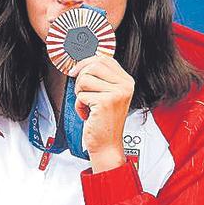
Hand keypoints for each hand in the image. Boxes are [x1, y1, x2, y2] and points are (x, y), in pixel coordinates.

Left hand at [71, 54, 134, 172]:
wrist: (107, 145)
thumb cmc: (104, 122)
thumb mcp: (107, 95)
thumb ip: (101, 78)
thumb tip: (82, 64)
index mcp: (127, 81)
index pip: (104, 59)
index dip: (86, 63)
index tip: (76, 71)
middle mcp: (125, 86)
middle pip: (93, 65)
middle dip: (81, 78)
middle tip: (83, 93)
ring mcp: (117, 93)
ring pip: (85, 79)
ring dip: (79, 93)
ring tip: (87, 104)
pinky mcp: (105, 102)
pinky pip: (81, 95)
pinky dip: (79, 106)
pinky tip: (87, 114)